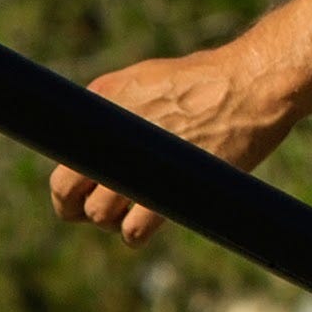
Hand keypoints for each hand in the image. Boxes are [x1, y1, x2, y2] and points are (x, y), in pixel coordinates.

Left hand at [49, 46, 296, 245]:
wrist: (250, 85)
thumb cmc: (202, 80)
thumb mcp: (141, 78)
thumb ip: (109, 106)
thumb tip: (90, 138)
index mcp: (101, 107)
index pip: (61, 161)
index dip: (68, 188)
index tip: (82, 194)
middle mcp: (109, 135)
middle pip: (67, 193)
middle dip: (80, 209)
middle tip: (104, 212)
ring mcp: (135, 164)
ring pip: (99, 215)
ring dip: (113, 221)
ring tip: (135, 213)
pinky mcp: (166, 189)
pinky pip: (132, 230)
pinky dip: (135, 234)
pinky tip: (147, 226)